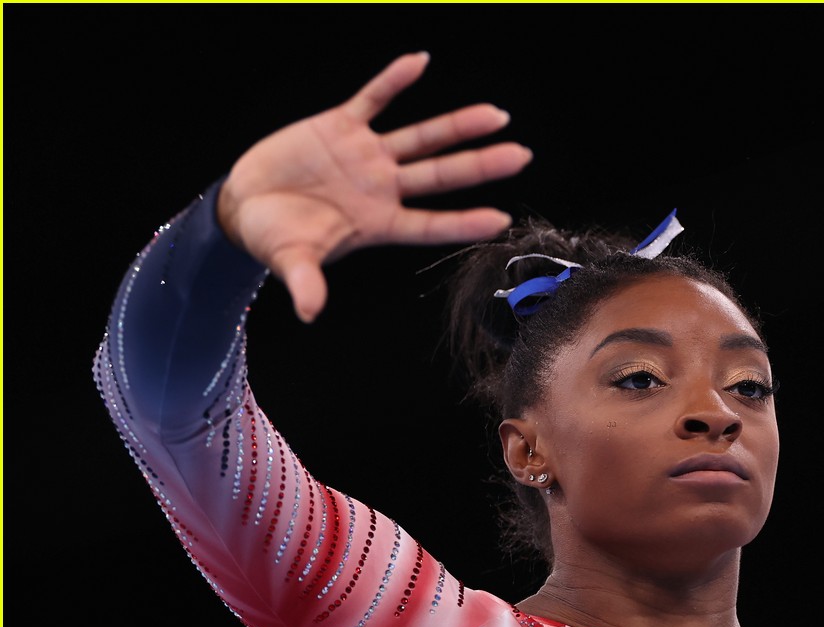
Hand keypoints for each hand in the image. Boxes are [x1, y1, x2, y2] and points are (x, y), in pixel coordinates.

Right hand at [216, 52, 531, 321]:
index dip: (463, 222)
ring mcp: (366, 155)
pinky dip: (394, 80)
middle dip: (480, 165)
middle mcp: (382, 188)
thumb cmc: (274, 237)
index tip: (500, 221)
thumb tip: (310, 312)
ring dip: (457, 125)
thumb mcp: (289, 259)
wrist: (244, 203)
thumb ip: (305, 282)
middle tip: (522, 155)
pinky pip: (373, 97)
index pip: (430, 224)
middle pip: (441, 175)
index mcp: (377, 224)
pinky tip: (419, 62)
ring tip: (496, 115)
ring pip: (421, 137)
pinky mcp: (340, 126)